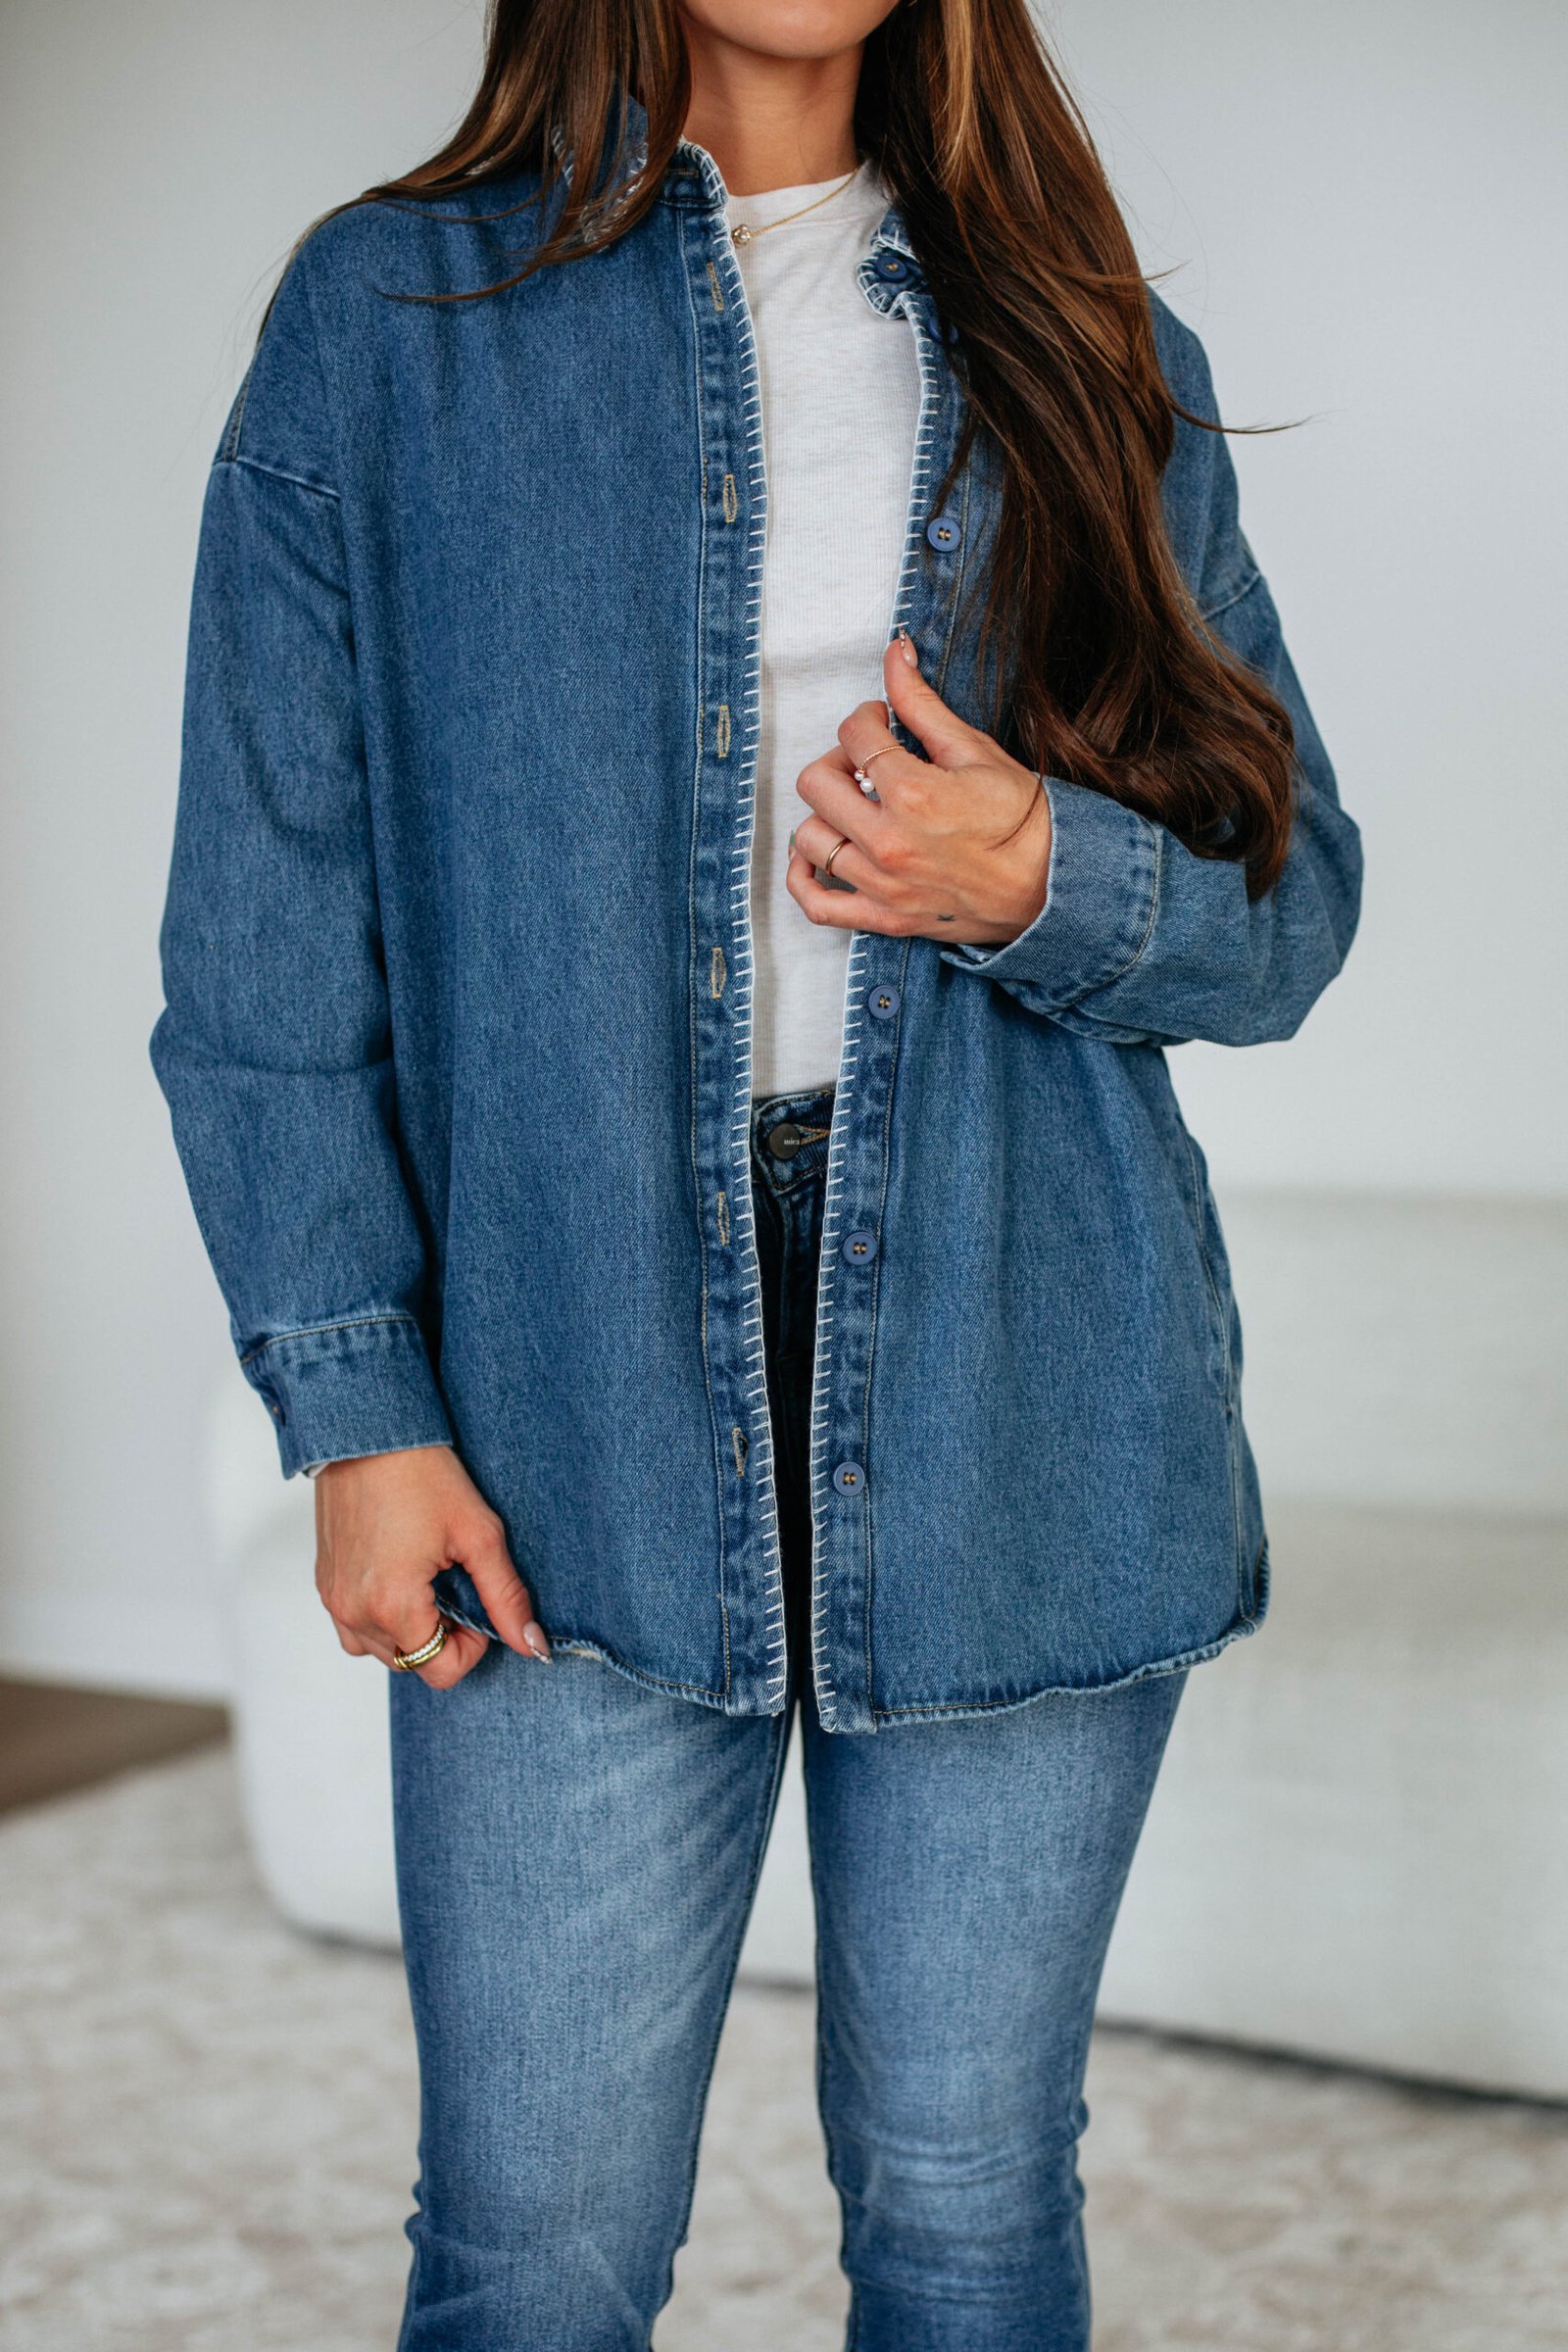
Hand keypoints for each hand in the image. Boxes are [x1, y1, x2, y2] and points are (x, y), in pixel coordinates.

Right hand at [314, 1445, 550, 1686]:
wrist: (367, 1434)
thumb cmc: (422, 1474)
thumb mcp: (479, 1535)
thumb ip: (505, 1597)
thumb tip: (532, 1644)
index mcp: (392, 1605)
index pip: (440, 1670)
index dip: (471, 1647)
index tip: (477, 1604)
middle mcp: (354, 1611)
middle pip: (411, 1663)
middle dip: (441, 1637)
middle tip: (455, 1586)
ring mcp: (333, 1599)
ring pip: (379, 1650)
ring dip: (410, 1631)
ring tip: (428, 1582)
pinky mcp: (324, 1583)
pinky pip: (353, 1627)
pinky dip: (380, 1618)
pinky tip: (399, 1577)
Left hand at [786, 631, 1051, 944]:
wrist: (1052, 886)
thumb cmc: (1022, 819)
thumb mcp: (974, 750)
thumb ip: (922, 703)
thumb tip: (896, 650)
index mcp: (914, 794)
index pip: (854, 735)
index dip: (866, 717)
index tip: (882, 722)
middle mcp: (889, 842)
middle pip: (816, 783)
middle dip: (837, 760)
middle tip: (865, 763)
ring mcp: (883, 886)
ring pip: (809, 839)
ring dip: (825, 815)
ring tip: (855, 808)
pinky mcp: (885, 919)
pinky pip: (818, 907)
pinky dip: (802, 881)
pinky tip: (815, 858)